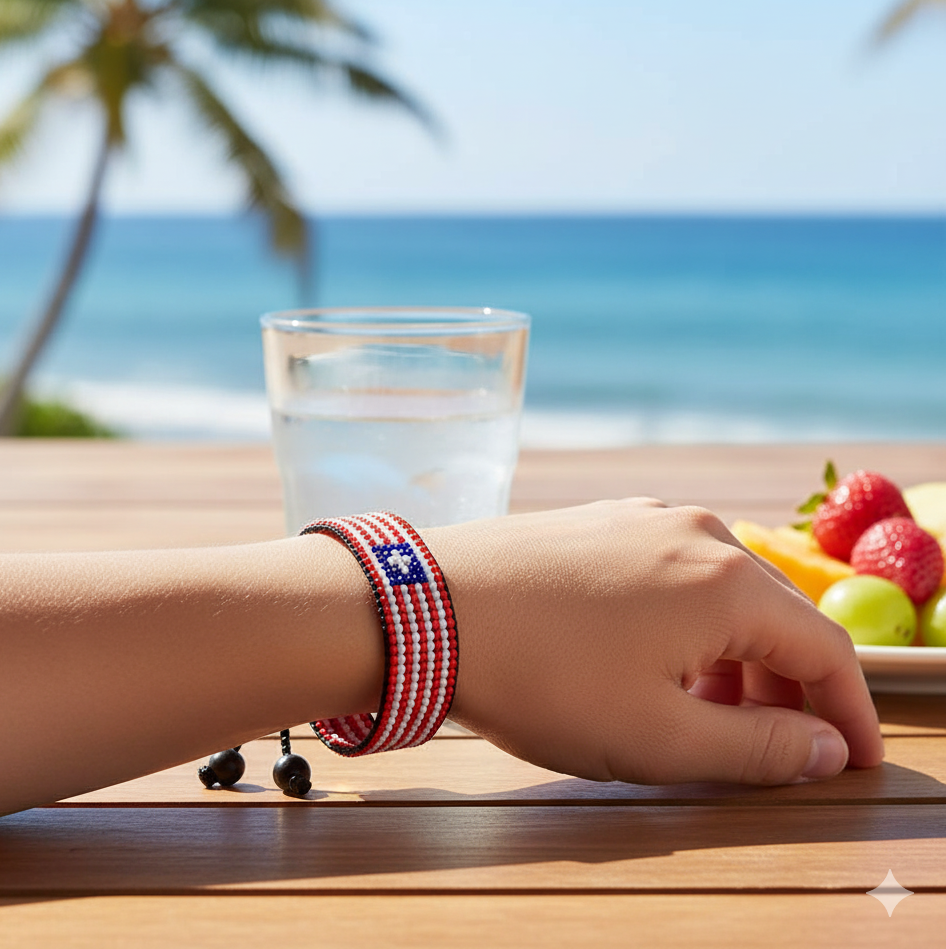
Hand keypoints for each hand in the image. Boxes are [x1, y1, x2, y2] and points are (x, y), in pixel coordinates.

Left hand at [424, 500, 883, 785]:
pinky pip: (673, 576)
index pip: (825, 651)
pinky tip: (655, 663)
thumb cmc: (541, 677)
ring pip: (722, 595)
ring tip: (708, 716)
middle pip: (777, 616)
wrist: (426, 609)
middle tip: (778, 750)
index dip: (850, 713)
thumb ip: (757, 749)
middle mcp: (698, 533)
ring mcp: (644, 518)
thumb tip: (823, 747)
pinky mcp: (601, 522)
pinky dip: (687, 627)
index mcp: (727, 581)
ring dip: (733, 659)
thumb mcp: (659, 738)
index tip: (853, 762)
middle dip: (789, 689)